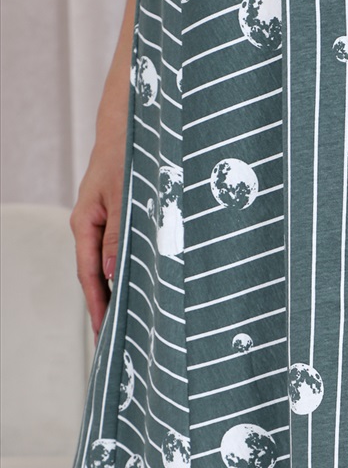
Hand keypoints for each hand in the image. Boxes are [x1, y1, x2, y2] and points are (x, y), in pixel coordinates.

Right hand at [69, 136, 124, 342]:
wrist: (130, 126)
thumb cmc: (125, 154)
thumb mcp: (124, 195)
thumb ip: (119, 234)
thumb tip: (112, 273)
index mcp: (85, 223)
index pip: (89, 275)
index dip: (98, 306)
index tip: (104, 333)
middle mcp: (92, 227)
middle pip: (96, 276)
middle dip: (107, 308)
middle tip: (119, 341)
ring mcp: (104, 223)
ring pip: (110, 266)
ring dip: (120, 292)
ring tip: (131, 323)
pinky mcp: (119, 219)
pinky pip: (121, 252)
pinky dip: (130, 272)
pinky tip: (141, 287)